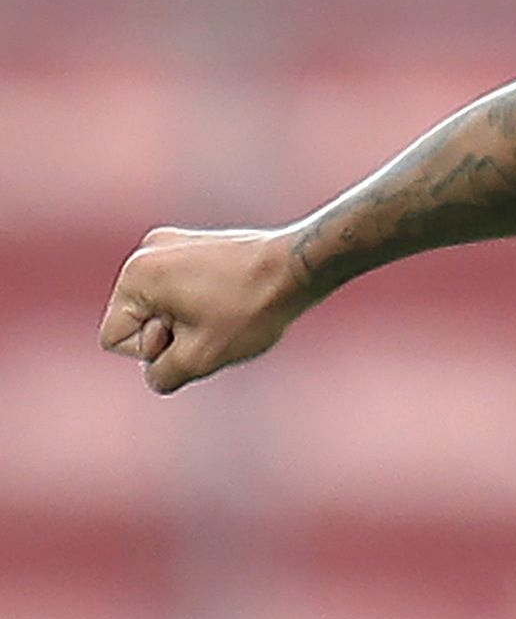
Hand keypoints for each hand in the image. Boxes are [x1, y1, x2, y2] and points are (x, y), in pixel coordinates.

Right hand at [101, 226, 315, 391]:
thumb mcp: (201, 358)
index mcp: (135, 276)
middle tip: (214, 324)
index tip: (190, 336)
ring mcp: (170, 243)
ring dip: (189, 321)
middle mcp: (144, 252)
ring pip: (161, 307)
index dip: (151, 351)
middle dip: (171, 334)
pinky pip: (181, 289)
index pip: (114, 339)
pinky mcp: (195, 243)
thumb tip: (156, 374)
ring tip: (228, 311)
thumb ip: (163, 375)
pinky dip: (202, 303)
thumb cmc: (251, 311)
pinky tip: (234, 300)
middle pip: (137, 321)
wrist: (298, 268)